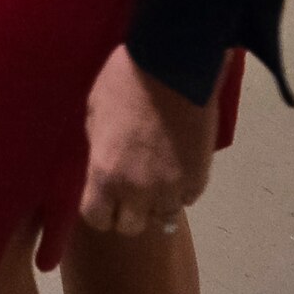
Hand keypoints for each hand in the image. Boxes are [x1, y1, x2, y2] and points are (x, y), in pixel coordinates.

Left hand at [79, 45, 220, 236]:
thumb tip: (101, 166)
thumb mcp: (94, 113)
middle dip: (126, 212)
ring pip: (162, 217)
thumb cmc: (123, 82)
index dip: (98, 211)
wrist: (171, 67)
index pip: (97, 218)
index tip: (102, 200)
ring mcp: (172, 188)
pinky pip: (186, 199)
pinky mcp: (199, 179)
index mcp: (105, 173)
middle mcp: (138, 190)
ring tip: (153, 180)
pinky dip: (179, 191)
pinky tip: (174, 168)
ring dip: (155, 204)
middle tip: (128, 191)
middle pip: (130, 226)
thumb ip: (98, 149)